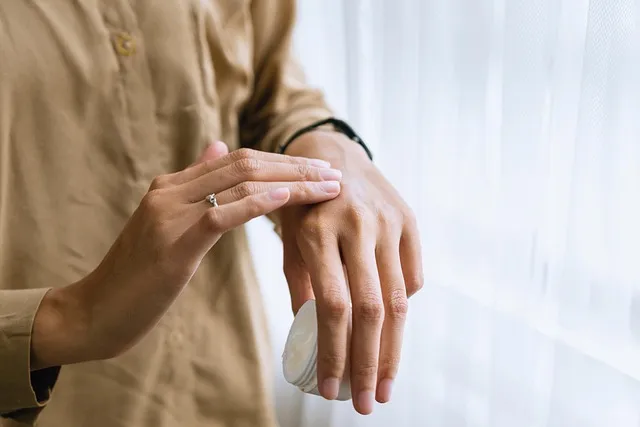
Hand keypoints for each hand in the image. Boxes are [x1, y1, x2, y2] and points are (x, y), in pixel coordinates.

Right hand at [31, 143, 342, 368]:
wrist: (94, 313)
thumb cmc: (137, 275)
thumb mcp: (168, 225)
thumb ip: (194, 186)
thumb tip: (219, 149)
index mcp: (172, 185)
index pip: (237, 160)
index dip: (282, 162)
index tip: (318, 171)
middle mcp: (170, 190)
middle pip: (245, 164)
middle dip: (295, 167)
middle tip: (335, 175)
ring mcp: (169, 213)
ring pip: (239, 182)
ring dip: (290, 183)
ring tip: (328, 188)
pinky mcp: (173, 243)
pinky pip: (221, 214)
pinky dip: (258, 203)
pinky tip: (287, 199)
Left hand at [280, 132, 422, 414]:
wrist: (332, 154)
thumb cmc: (301, 205)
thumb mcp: (289, 240)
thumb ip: (301, 286)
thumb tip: (311, 339)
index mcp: (317, 231)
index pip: (331, 306)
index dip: (333, 353)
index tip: (329, 389)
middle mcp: (357, 226)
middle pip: (370, 310)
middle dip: (368, 364)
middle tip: (365, 403)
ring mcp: (388, 222)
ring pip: (397, 300)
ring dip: (393, 350)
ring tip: (384, 386)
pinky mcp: (409, 221)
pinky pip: (412, 278)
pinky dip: (401, 309)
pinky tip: (390, 333)